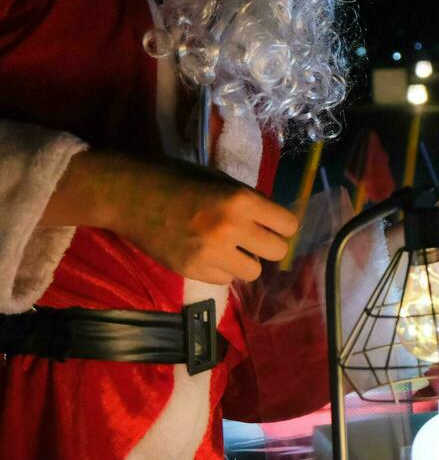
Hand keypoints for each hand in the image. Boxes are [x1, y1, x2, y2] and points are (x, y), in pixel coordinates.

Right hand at [94, 152, 297, 284]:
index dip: (282, 224)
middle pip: (277, 251)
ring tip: (229, 248)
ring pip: (253, 271)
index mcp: (240, 201)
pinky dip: (221, 270)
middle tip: (253, 238)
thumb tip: (276, 221)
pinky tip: (206, 254)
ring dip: (245, 261)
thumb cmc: (178, 180)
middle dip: (268, 244)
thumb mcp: (222, 181)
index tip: (273, 223)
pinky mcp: (192, 271)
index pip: (288, 225)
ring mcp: (210, 254)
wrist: (129, 196)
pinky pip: (225, 280)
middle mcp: (230, 229)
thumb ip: (251, 201)